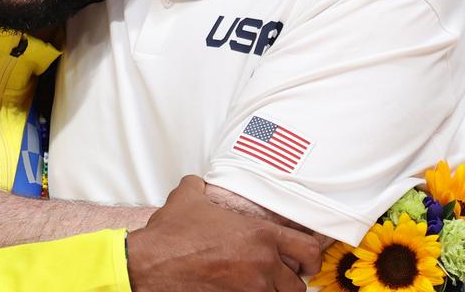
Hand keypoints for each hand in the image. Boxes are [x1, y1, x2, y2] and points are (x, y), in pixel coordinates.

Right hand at [126, 176, 320, 291]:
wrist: (151, 264)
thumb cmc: (171, 234)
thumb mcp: (189, 196)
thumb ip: (201, 186)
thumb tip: (199, 183)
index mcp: (260, 235)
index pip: (309, 250)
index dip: (312, 257)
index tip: (307, 261)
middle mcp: (261, 264)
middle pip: (298, 284)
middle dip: (291, 280)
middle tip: (282, 276)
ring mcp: (249, 289)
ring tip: (261, 285)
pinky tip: (240, 290)